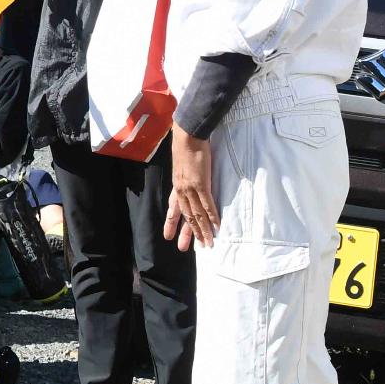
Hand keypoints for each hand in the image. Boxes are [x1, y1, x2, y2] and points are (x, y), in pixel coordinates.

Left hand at [163, 125, 217, 250]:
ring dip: (203, 230)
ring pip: (197, 214)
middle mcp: (182, 189)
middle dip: (186, 233)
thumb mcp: (182, 162)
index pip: (173, 208)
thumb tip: (189, 175)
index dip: (171, 222)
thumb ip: (185, 173)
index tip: (168, 235)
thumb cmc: (187, 144)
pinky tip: (216, 227)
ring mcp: (191, 188)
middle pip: (185, 216)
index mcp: (177, 185)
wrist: (188, 135)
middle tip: (185, 249)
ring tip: (207, 243)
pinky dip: (212, 217)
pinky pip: (207, 204)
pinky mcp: (201, 183)